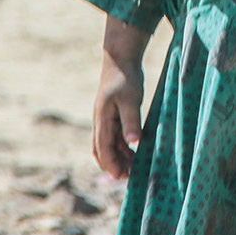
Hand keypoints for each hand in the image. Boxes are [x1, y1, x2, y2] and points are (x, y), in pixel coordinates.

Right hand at [91, 16, 149, 179]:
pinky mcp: (113, 114)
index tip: (121, 177)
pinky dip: (122, 146)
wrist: (121, 57)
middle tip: (128, 176)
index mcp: (102, 118)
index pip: (102, 148)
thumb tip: (133, 143)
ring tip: (134, 168)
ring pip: (108, 144)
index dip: (110, 164)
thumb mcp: (130, 99)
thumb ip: (131, 121)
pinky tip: (135, 151)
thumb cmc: (125, 77)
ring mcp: (106, 117)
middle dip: (112, 165)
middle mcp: (100, 120)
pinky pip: (115, 136)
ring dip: (118, 157)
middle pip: (101, 150)